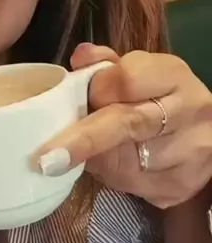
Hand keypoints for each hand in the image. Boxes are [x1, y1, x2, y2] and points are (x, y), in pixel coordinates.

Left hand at [40, 43, 211, 208]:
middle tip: (46, 160)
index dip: (98, 89)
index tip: (84, 96)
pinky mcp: (181, 185)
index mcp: (174, 75)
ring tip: (96, 153)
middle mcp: (190, 110)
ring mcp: (191, 151)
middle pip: (125, 123)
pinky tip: (118, 168)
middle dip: (82, 140)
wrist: (204, 138)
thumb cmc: (160, 99)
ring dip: (98, 160)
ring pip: (125, 162)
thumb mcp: (139, 73)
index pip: (126, 78)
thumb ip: (106, 64)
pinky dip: (114, 178)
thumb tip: (79, 57)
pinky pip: (132, 186)